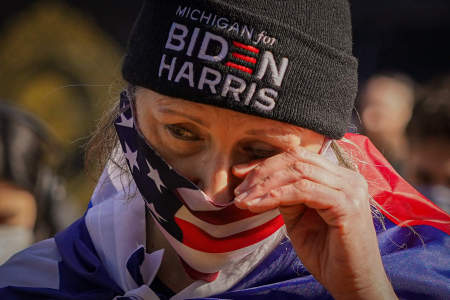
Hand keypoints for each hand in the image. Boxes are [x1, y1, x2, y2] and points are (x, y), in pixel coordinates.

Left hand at [233, 146, 396, 299]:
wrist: (352, 284)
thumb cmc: (326, 254)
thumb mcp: (299, 218)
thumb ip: (286, 195)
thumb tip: (260, 180)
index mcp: (339, 177)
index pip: (298, 157)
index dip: (266, 163)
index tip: (239, 174)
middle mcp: (348, 178)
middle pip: (297, 159)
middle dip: (262, 172)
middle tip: (239, 190)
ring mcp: (350, 189)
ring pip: (298, 172)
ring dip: (265, 185)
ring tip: (244, 200)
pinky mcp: (347, 205)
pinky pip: (304, 191)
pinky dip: (277, 195)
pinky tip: (258, 205)